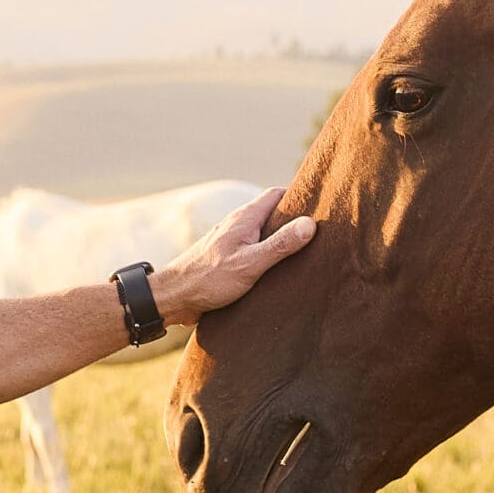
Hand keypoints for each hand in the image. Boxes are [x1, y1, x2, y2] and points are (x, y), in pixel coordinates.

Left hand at [151, 187, 316, 326]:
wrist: (173, 298)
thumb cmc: (208, 279)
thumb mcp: (250, 263)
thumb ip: (280, 245)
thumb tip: (309, 224)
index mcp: (244, 218)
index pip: (277, 194)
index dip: (300, 196)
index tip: (321, 205)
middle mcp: (237, 225)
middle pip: (272, 213)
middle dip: (294, 220)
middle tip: (320, 233)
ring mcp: (230, 241)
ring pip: (262, 233)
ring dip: (280, 240)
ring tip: (305, 254)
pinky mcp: (226, 258)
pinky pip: (252, 249)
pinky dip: (267, 255)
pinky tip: (277, 271)